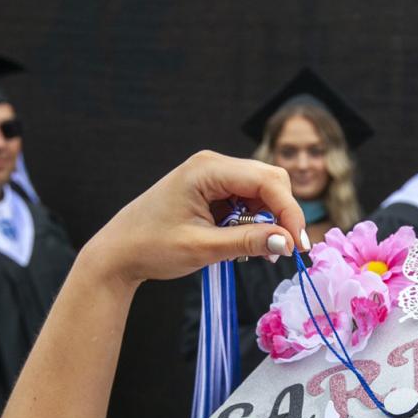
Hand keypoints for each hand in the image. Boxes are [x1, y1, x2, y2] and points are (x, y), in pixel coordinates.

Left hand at [79, 151, 305, 289]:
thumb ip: (247, 242)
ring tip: (260, 253)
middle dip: (282, 214)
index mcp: (207, 169)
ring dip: (268, 220)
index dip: (289, 212)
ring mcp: (212, 175)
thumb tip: (287, 242)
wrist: (118, 252)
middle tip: (285, 251)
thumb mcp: (202, 247)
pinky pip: (246, 200)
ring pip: (261, 191)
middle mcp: (212, 164)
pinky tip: (245, 243)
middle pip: (269, 180)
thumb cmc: (151, 247)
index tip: (299, 246)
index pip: (267, 181)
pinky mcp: (211, 190)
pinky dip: (253, 221)